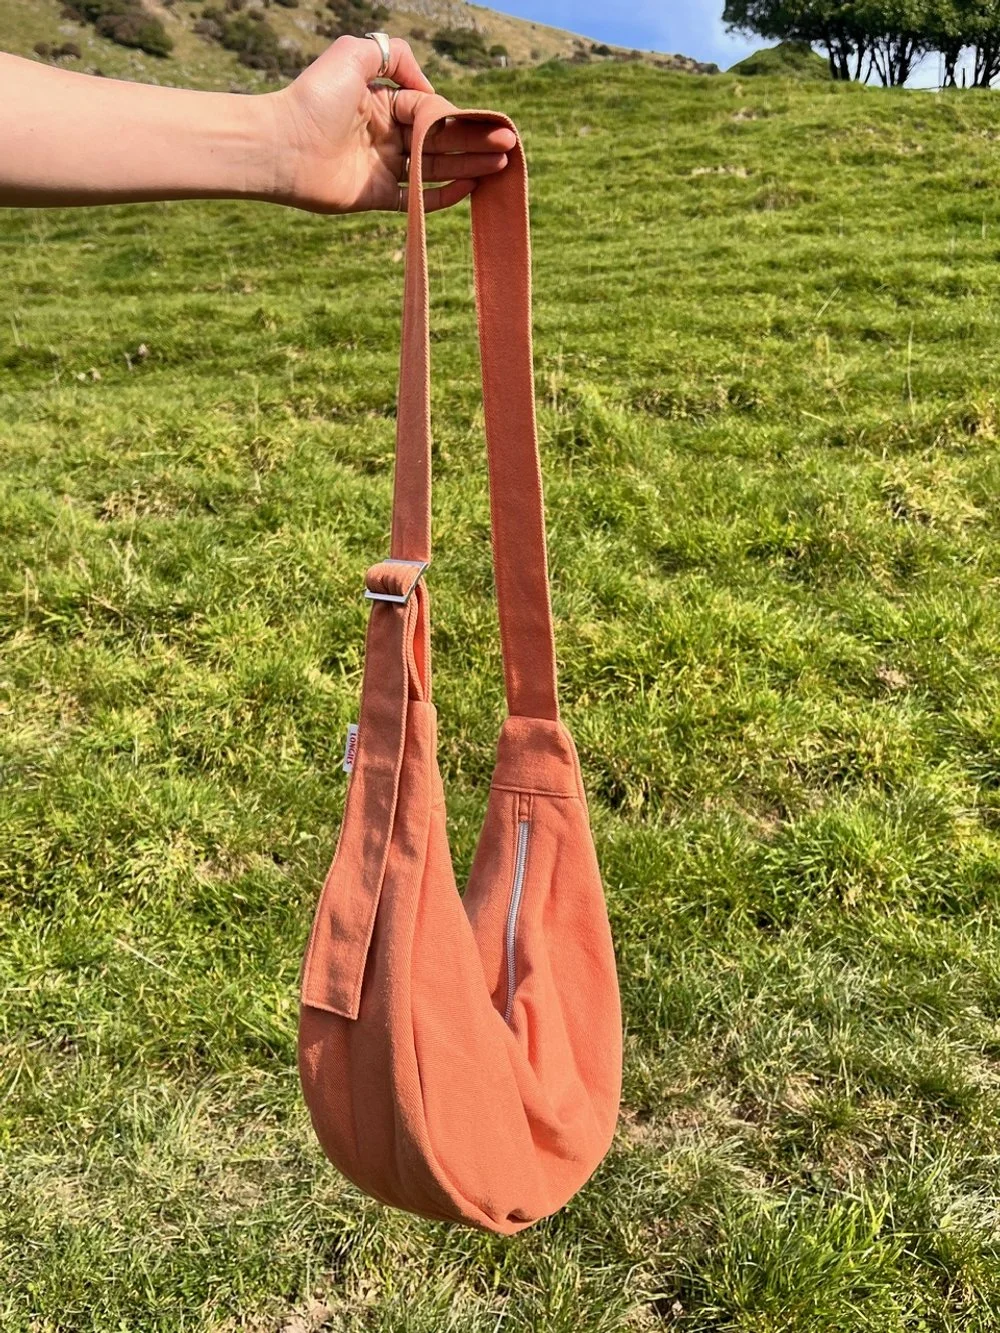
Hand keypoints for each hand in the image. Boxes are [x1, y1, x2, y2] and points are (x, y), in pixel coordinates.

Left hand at [269, 35, 516, 213]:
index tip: (487, 124)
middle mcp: (386, 135)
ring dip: (468, 168)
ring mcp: (383, 168)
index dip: (460, 117)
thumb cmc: (314, 97)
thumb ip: (393, 56)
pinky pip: (417, 200)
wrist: (281, 145)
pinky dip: (443, 196)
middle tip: (507, 148)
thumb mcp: (353, 54)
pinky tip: (469, 189)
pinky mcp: (377, 198)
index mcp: (383, 103)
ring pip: (435, 169)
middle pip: (439, 141)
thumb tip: (428, 88)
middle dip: (474, 143)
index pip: (432, 110)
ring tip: (499, 168)